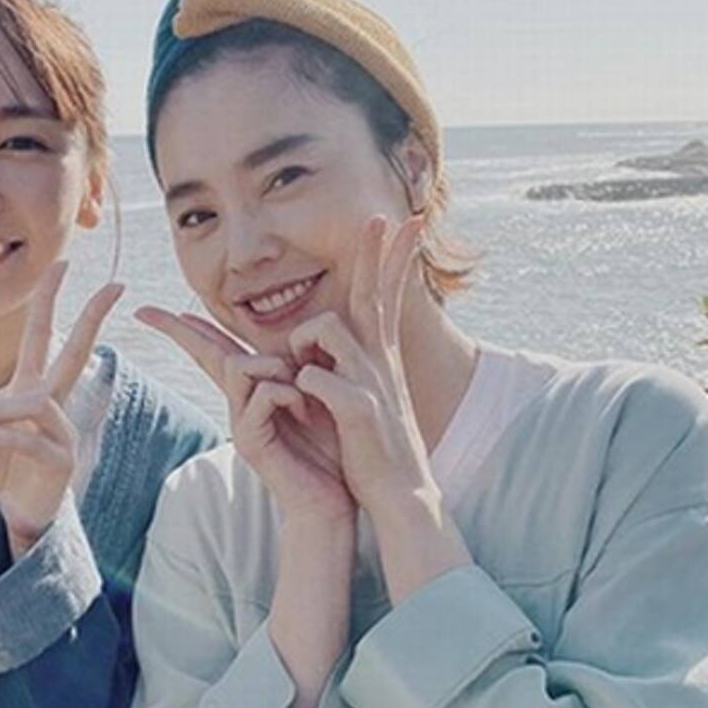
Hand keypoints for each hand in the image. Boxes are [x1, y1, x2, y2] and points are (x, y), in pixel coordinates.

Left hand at [0, 262, 123, 557]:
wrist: (18, 512)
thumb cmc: (0, 467)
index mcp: (31, 389)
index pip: (41, 336)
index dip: (48, 300)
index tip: (63, 263)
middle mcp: (53, 404)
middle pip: (76, 352)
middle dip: (93, 318)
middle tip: (115, 285)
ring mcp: (63, 430)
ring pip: (36, 402)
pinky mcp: (61, 459)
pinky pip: (30, 438)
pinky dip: (1, 434)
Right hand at [135, 306, 352, 522]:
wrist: (330, 499)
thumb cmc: (332, 449)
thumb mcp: (316, 397)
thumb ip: (298, 370)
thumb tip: (290, 338)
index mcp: (252, 390)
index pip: (213, 350)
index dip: (184, 329)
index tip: (147, 311)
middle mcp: (239, 404)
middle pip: (208, 351)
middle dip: (178, 328)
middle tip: (142, 310)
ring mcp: (239, 421)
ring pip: (236, 364)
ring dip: (272, 365)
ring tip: (298, 390)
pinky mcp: (249, 439)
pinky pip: (262, 392)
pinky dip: (287, 392)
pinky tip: (303, 409)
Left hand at [289, 214, 434, 513]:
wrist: (399, 493)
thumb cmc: (373, 447)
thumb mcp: (368, 397)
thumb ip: (353, 366)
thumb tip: (334, 343)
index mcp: (379, 357)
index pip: (386, 296)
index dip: (394, 259)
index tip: (407, 222)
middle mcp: (379, 361)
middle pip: (372, 293)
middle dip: (375, 253)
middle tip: (379, 215)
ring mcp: (370, 382)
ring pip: (327, 328)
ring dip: (303, 342)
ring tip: (300, 371)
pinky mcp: (357, 409)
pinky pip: (317, 376)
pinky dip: (303, 384)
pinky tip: (302, 402)